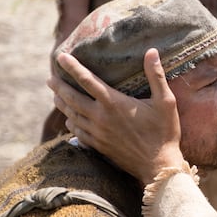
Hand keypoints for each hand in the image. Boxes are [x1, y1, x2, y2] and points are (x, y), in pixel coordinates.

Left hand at [47, 48, 184, 184]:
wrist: (158, 165)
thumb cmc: (164, 132)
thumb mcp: (166, 101)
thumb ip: (156, 75)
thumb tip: (152, 51)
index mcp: (114, 103)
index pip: (87, 80)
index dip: (72, 67)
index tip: (60, 57)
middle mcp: (101, 117)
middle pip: (72, 98)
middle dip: (59, 87)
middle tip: (50, 78)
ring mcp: (97, 133)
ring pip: (72, 115)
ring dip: (62, 104)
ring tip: (55, 96)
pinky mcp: (99, 146)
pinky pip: (78, 133)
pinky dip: (71, 124)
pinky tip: (69, 121)